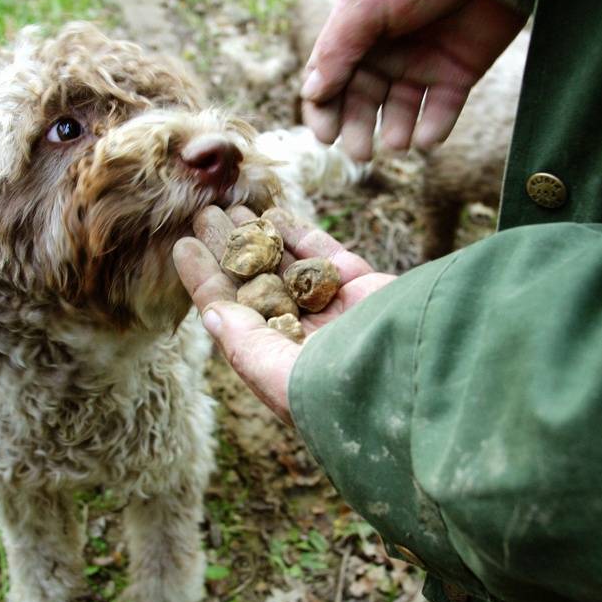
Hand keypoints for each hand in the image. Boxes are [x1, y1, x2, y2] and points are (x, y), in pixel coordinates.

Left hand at [172, 206, 395, 424]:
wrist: (419, 384)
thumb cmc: (340, 394)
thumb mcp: (278, 378)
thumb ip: (244, 344)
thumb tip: (212, 313)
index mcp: (279, 365)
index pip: (232, 316)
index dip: (206, 280)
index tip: (182, 247)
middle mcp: (306, 338)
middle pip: (257, 286)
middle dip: (230, 250)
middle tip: (205, 214)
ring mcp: (337, 312)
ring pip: (289, 267)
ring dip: (260, 237)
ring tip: (234, 206)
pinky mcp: (367, 290)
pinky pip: (327, 256)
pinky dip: (301, 234)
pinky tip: (276, 214)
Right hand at [301, 0, 525, 159]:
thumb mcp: (367, 8)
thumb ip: (338, 50)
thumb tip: (312, 91)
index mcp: (357, 36)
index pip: (330, 81)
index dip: (324, 111)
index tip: (326, 137)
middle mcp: (386, 54)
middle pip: (363, 102)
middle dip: (358, 129)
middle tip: (361, 153)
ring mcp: (422, 65)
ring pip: (401, 112)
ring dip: (396, 132)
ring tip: (397, 142)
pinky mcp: (457, 74)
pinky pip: (442, 110)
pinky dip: (434, 128)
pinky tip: (427, 137)